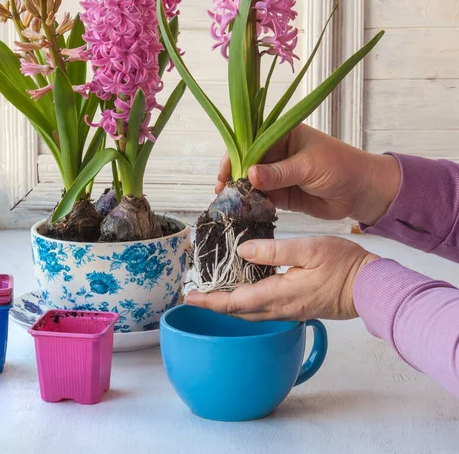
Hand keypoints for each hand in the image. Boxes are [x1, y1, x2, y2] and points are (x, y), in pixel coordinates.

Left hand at [185, 236, 378, 320]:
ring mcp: (291, 311)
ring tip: (213, 294)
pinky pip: (265, 310)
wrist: (372, 286)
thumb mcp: (307, 249)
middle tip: (195, 297)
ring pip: (252, 313)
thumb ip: (273, 251)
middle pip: (240, 312)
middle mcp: (282, 309)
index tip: (190, 299)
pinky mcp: (298, 309)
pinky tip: (245, 291)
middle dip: (215, 306)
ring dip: (230, 305)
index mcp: (280, 294)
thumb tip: (243, 251)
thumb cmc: (344, 264)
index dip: (211, 301)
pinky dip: (247, 303)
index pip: (236, 302)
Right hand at [216, 124, 400, 225]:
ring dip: (240, 193)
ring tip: (228, 205)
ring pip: (251, 182)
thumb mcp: (309, 166)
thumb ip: (279, 172)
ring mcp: (277, 174)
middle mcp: (275, 153)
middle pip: (245, 163)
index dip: (233, 157)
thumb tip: (249, 174)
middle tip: (222, 193)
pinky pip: (261, 198)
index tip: (224, 174)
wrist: (363, 192)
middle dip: (232, 177)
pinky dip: (251, 204)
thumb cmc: (341, 167)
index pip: (249, 142)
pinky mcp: (281, 194)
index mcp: (281, 134)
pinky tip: (242, 211)